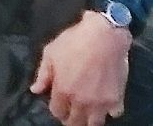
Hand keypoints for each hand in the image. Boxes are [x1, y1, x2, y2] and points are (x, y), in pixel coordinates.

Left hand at [32, 11, 132, 125]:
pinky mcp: (117, 99)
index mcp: (63, 91)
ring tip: (87, 112)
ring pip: (94, 124)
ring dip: (89, 120)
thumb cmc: (74, 42)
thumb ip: (43, 74)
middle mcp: (81, 102)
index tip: (59, 105)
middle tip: (72, 112)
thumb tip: (35, 90)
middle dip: (71, 119)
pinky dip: (110, 111)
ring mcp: (101, 103)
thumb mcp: (51, 53)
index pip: (57, 112)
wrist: (104, 36)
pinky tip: (105, 103)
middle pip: (75, 122)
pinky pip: (114, 114)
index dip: (57, 109)